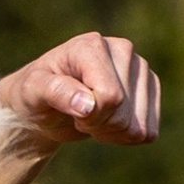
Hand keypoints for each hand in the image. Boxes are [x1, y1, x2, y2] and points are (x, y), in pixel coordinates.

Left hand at [0, 31, 158, 154]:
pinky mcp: (151, 88)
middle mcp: (122, 49)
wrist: (44, 104)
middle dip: (98, 125)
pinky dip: (126, 137)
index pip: (110, 96)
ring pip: (139, 126)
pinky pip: (149, 131)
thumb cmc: (34, 94)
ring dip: (112, 133)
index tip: (69, 109)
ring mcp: (140, 68)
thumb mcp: (33, 92)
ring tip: (91, 117)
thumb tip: (89, 105)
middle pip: (124, 114)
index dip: (89, 116)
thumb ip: (56, 92)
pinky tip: (108, 122)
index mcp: (92, 45)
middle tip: (77, 114)